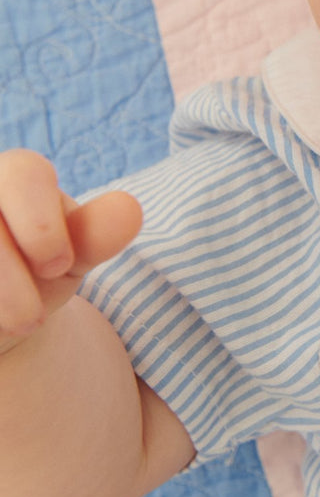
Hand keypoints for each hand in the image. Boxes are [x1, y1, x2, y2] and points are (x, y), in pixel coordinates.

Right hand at [0, 150, 141, 353]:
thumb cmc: (37, 273)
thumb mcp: (70, 257)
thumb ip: (96, 234)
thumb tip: (130, 210)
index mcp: (14, 176)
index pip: (23, 172)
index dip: (43, 223)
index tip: (61, 266)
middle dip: (7, 274)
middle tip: (32, 318)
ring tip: (14, 324)